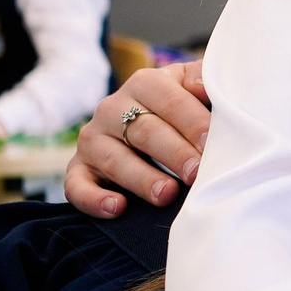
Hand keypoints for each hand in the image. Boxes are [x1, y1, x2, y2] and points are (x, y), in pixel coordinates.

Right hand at [65, 60, 210, 214]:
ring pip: (114, 159)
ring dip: (141, 178)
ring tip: (166, 195)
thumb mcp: (194, 86)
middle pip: (145, 131)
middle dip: (174, 154)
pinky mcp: (79, 167)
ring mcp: (93, 138)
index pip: (170, 101)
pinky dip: (94, 198)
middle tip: (197, 174)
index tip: (213, 144)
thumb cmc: (182, 106)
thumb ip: (206, 82)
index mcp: (146, 83)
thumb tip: (213, 89)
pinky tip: (118, 208)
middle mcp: (113, 107)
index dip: (193, 122)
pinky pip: (77, 184)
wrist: (143, 119)